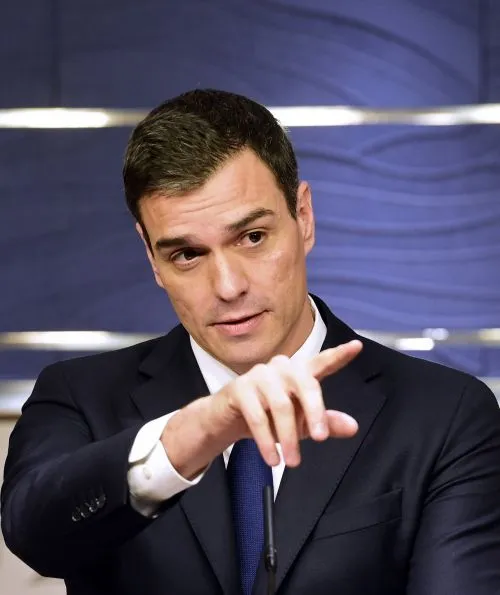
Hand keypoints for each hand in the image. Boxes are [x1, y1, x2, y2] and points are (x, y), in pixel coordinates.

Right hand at [206, 340, 362, 466]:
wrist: (226, 421)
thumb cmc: (268, 417)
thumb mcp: (301, 423)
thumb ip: (326, 423)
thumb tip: (353, 426)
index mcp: (299, 373)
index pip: (322, 362)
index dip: (339, 355)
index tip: (357, 347)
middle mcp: (281, 368)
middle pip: (305, 383)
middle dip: (315, 411)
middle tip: (320, 438)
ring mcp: (259, 376)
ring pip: (281, 405)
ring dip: (288, 437)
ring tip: (292, 461)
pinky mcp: (240, 388)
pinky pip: (257, 416)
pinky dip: (266, 440)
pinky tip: (272, 459)